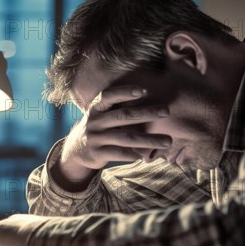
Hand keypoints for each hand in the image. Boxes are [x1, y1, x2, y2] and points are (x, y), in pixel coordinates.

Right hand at [54, 85, 171, 189]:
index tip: (143, 90)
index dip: (125, 92)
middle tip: (166, 111)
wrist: (76, 150)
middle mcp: (95, 121)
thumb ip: (118, 106)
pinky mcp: (97, 154)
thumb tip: (147, 93)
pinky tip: (147, 155)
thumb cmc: (99, 127)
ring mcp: (95, 138)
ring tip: (168, 140)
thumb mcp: (101, 114)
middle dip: (146, 112)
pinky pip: (119, 154)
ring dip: (148, 139)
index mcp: (96, 108)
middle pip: (123, 116)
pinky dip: (133, 154)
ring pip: (126, 138)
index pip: (109, 96)